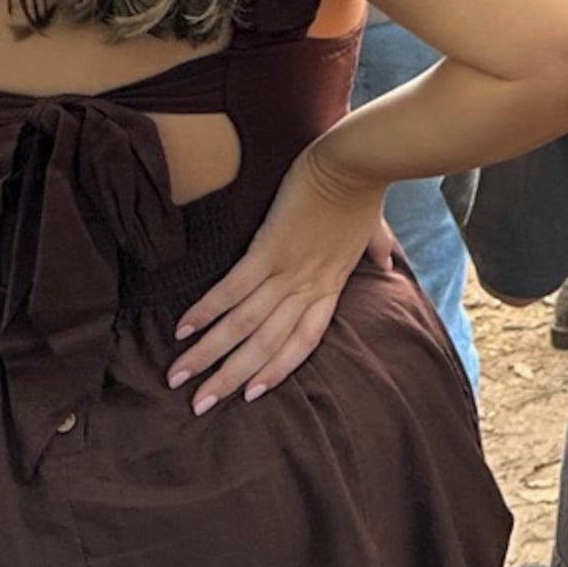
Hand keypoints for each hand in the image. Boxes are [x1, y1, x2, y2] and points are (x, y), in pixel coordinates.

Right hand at [171, 143, 386, 412]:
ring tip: (178, 375)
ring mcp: (288, 270)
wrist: (357, 161)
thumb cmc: (364, 188)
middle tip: (198, 405)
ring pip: (244, 324)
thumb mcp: (373, 228)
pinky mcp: (269, 247)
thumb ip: (377, 250)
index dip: (276, 370)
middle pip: (266, 345)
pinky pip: (234, 287)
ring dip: (209, 352)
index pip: (302, 342)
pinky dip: (208, 309)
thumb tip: (389, 266)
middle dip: (230, 377)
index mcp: (330, 285)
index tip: (250, 394)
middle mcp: (307, 287)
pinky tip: (183, 328)